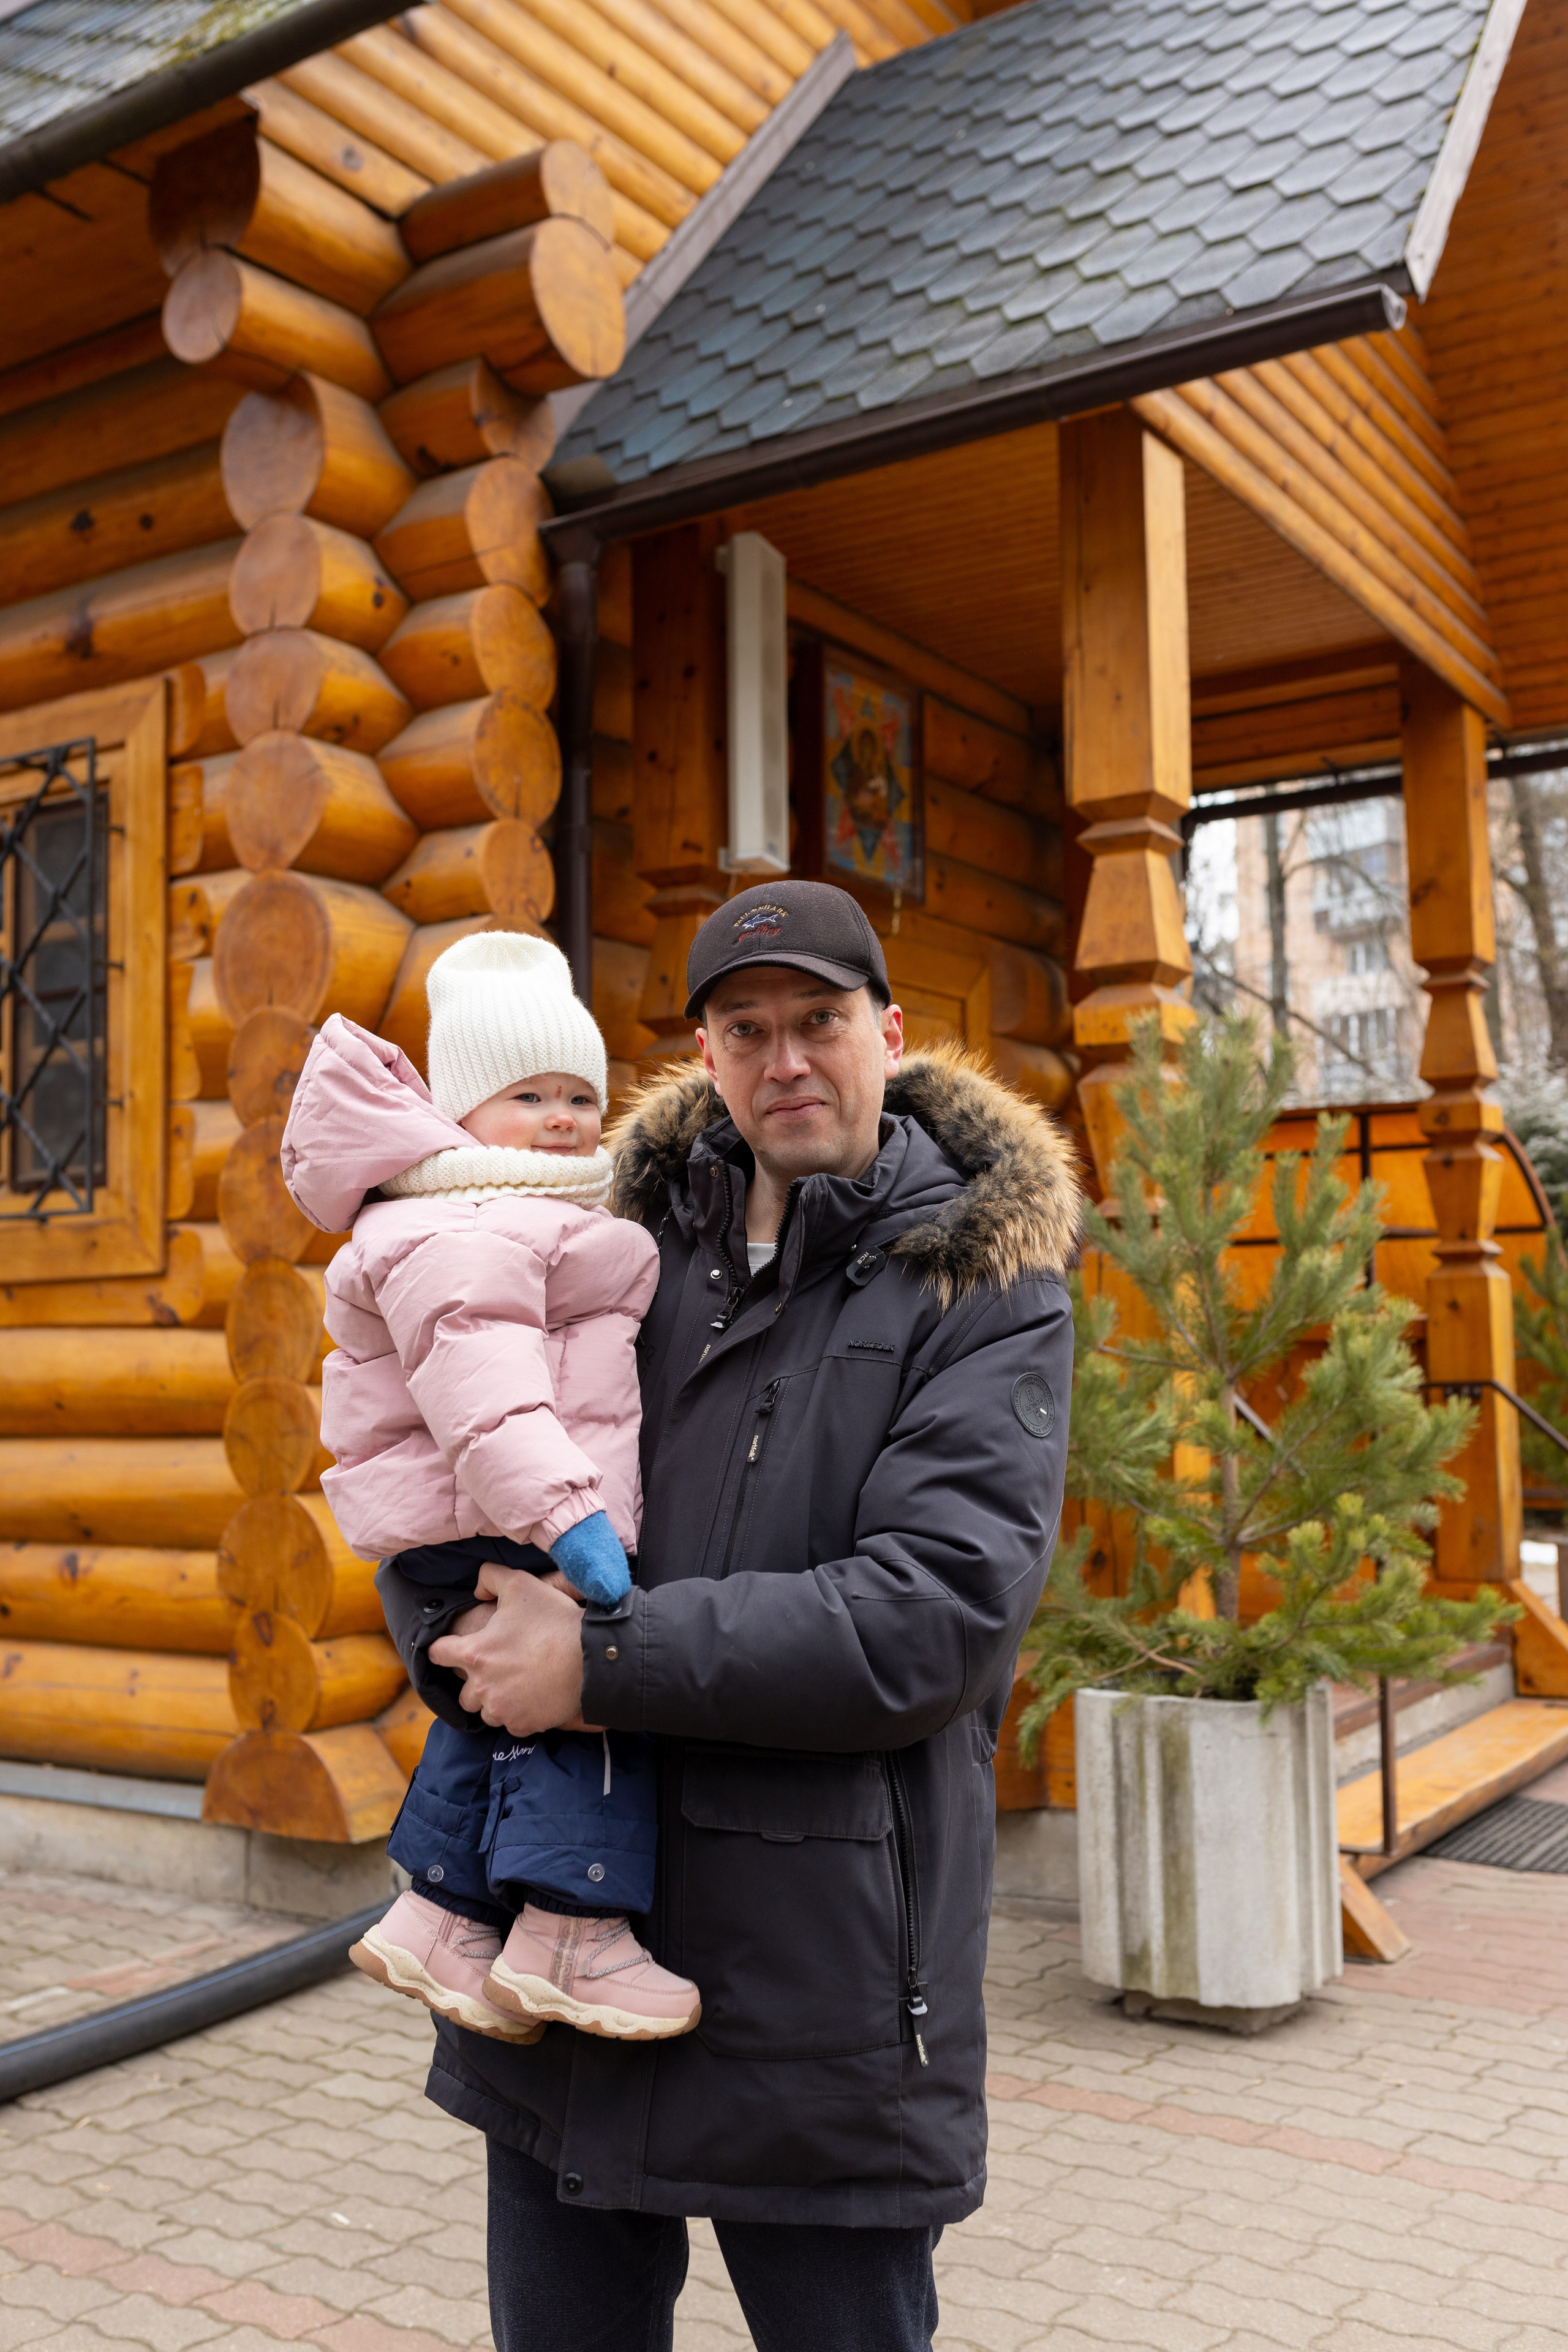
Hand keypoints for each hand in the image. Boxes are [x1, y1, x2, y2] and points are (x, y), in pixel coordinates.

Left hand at [429, 1561, 595, 1734]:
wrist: (591, 1658)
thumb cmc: (554, 1621)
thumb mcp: (520, 1584)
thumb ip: (490, 1577)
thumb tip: (477, 1590)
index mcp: (474, 1653)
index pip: (438, 1653)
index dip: (444, 1649)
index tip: (454, 1649)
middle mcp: (481, 1687)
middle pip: (463, 1694)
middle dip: (475, 1683)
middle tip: (497, 1670)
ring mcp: (502, 1709)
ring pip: (486, 1712)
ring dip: (495, 1702)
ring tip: (516, 1686)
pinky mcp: (523, 1725)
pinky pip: (511, 1725)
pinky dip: (518, 1715)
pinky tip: (533, 1699)